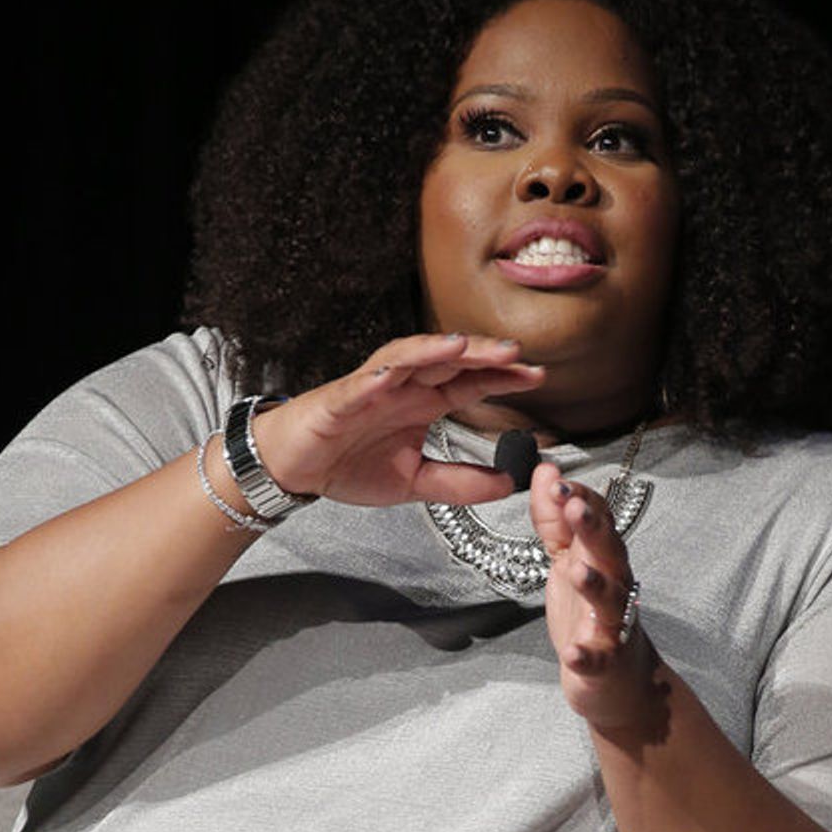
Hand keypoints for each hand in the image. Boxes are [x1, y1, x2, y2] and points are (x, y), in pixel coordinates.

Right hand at [252, 334, 545, 507]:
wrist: (294, 468)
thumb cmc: (349, 464)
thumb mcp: (415, 482)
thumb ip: (460, 483)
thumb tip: (508, 485)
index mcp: (422, 403)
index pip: (470, 383)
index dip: (502, 378)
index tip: (538, 377)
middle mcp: (402, 387)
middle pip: (447, 362)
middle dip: (481, 355)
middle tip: (517, 354)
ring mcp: (370, 389)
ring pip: (406, 360)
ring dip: (434, 350)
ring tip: (464, 347)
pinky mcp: (338, 400)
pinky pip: (359, 385)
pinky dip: (377, 377)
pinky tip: (394, 373)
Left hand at [530, 463, 657, 728]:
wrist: (619, 681)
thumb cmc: (591, 614)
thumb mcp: (567, 561)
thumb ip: (555, 519)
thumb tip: (546, 470)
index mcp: (603, 559)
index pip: (598, 520)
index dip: (580, 499)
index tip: (557, 480)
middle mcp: (614, 585)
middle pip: (609, 551)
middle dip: (593, 529)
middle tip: (575, 506)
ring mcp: (612, 624)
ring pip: (609, 600)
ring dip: (594, 584)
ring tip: (576, 571)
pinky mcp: (604, 662)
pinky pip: (596, 658)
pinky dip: (586, 655)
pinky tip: (573, 653)